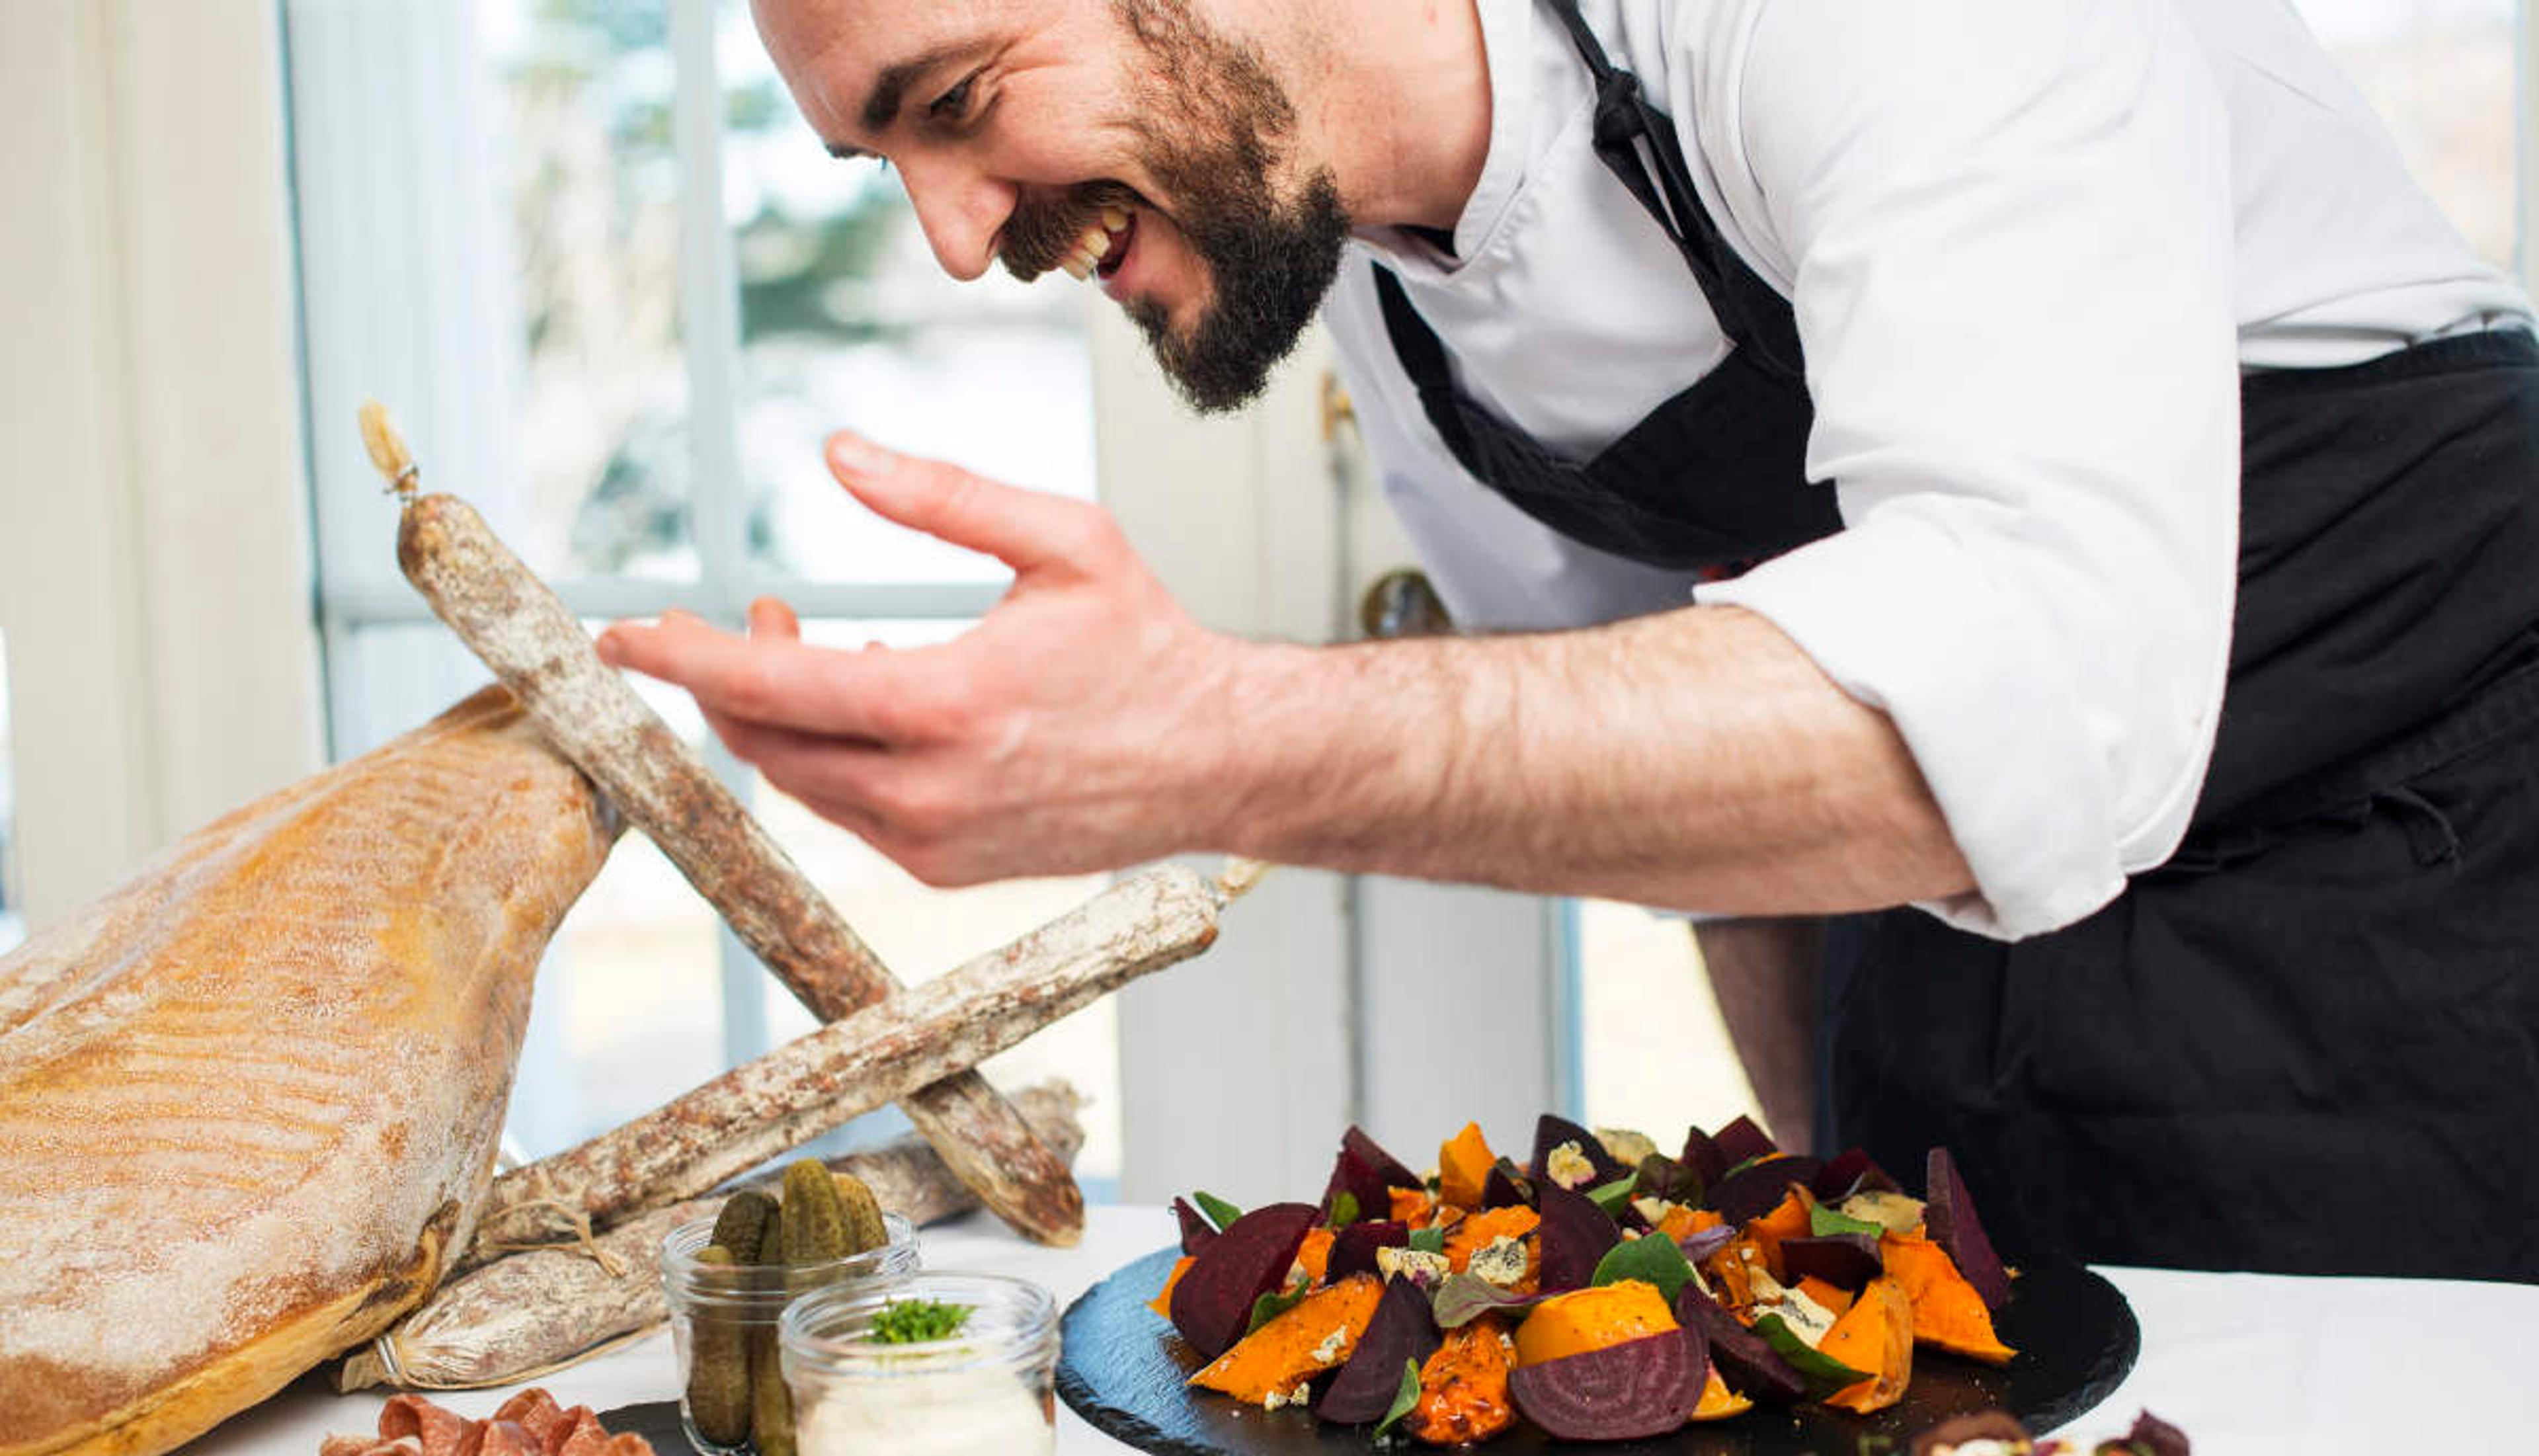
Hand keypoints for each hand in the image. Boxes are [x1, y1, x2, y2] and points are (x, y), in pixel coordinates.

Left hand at [596, 432, 1238, 884]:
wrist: (1219, 762)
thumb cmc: (1148, 645)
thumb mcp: (1065, 540)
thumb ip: (944, 496)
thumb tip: (838, 453)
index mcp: (948, 705)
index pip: (770, 690)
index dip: (680, 662)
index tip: (619, 636)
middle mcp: (929, 790)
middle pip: (764, 744)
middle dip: (722, 682)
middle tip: (737, 619)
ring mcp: (934, 841)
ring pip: (800, 782)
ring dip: (775, 717)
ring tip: (801, 648)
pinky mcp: (945, 867)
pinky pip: (848, 811)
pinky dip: (829, 756)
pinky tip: (867, 702)